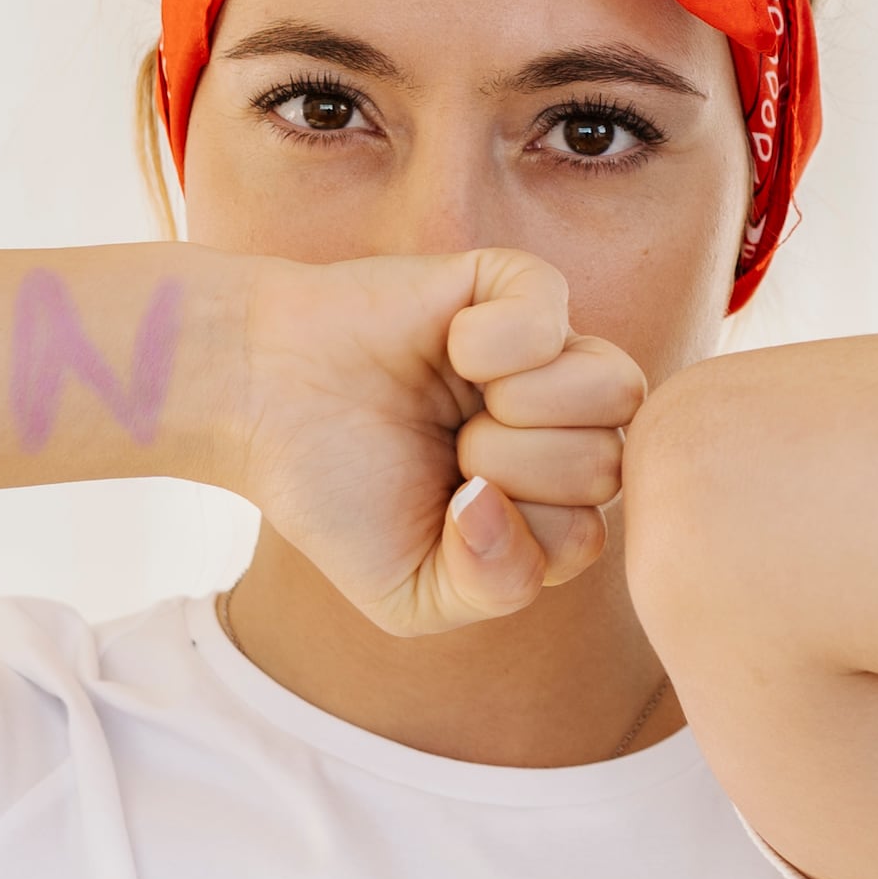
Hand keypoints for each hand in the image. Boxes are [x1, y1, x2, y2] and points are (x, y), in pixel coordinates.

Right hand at [228, 249, 646, 633]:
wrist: (259, 399)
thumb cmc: (337, 493)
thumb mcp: (410, 592)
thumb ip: (493, 588)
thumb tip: (510, 505)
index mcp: (552, 503)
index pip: (586, 538)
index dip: (508, 535)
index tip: (443, 510)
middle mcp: (567, 428)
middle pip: (607, 465)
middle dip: (510, 470)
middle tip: (446, 450)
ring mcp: (553, 355)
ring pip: (618, 390)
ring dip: (524, 410)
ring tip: (468, 404)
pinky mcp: (518, 285)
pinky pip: (556, 315)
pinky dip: (495, 341)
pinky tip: (450, 346)